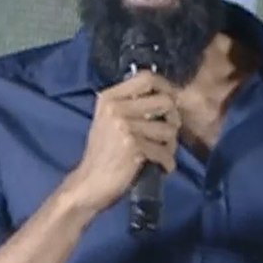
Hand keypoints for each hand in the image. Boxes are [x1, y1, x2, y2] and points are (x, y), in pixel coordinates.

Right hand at [62, 70, 181, 213]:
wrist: (88, 184)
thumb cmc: (102, 155)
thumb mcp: (109, 121)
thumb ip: (131, 106)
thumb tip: (167, 97)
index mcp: (109, 98)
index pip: (146, 78)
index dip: (166, 88)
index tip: (172, 102)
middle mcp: (116, 108)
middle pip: (164, 101)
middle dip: (173, 119)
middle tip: (168, 134)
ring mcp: (124, 126)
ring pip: (168, 129)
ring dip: (171, 145)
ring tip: (162, 154)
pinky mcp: (133, 146)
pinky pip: (164, 150)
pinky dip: (167, 162)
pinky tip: (161, 167)